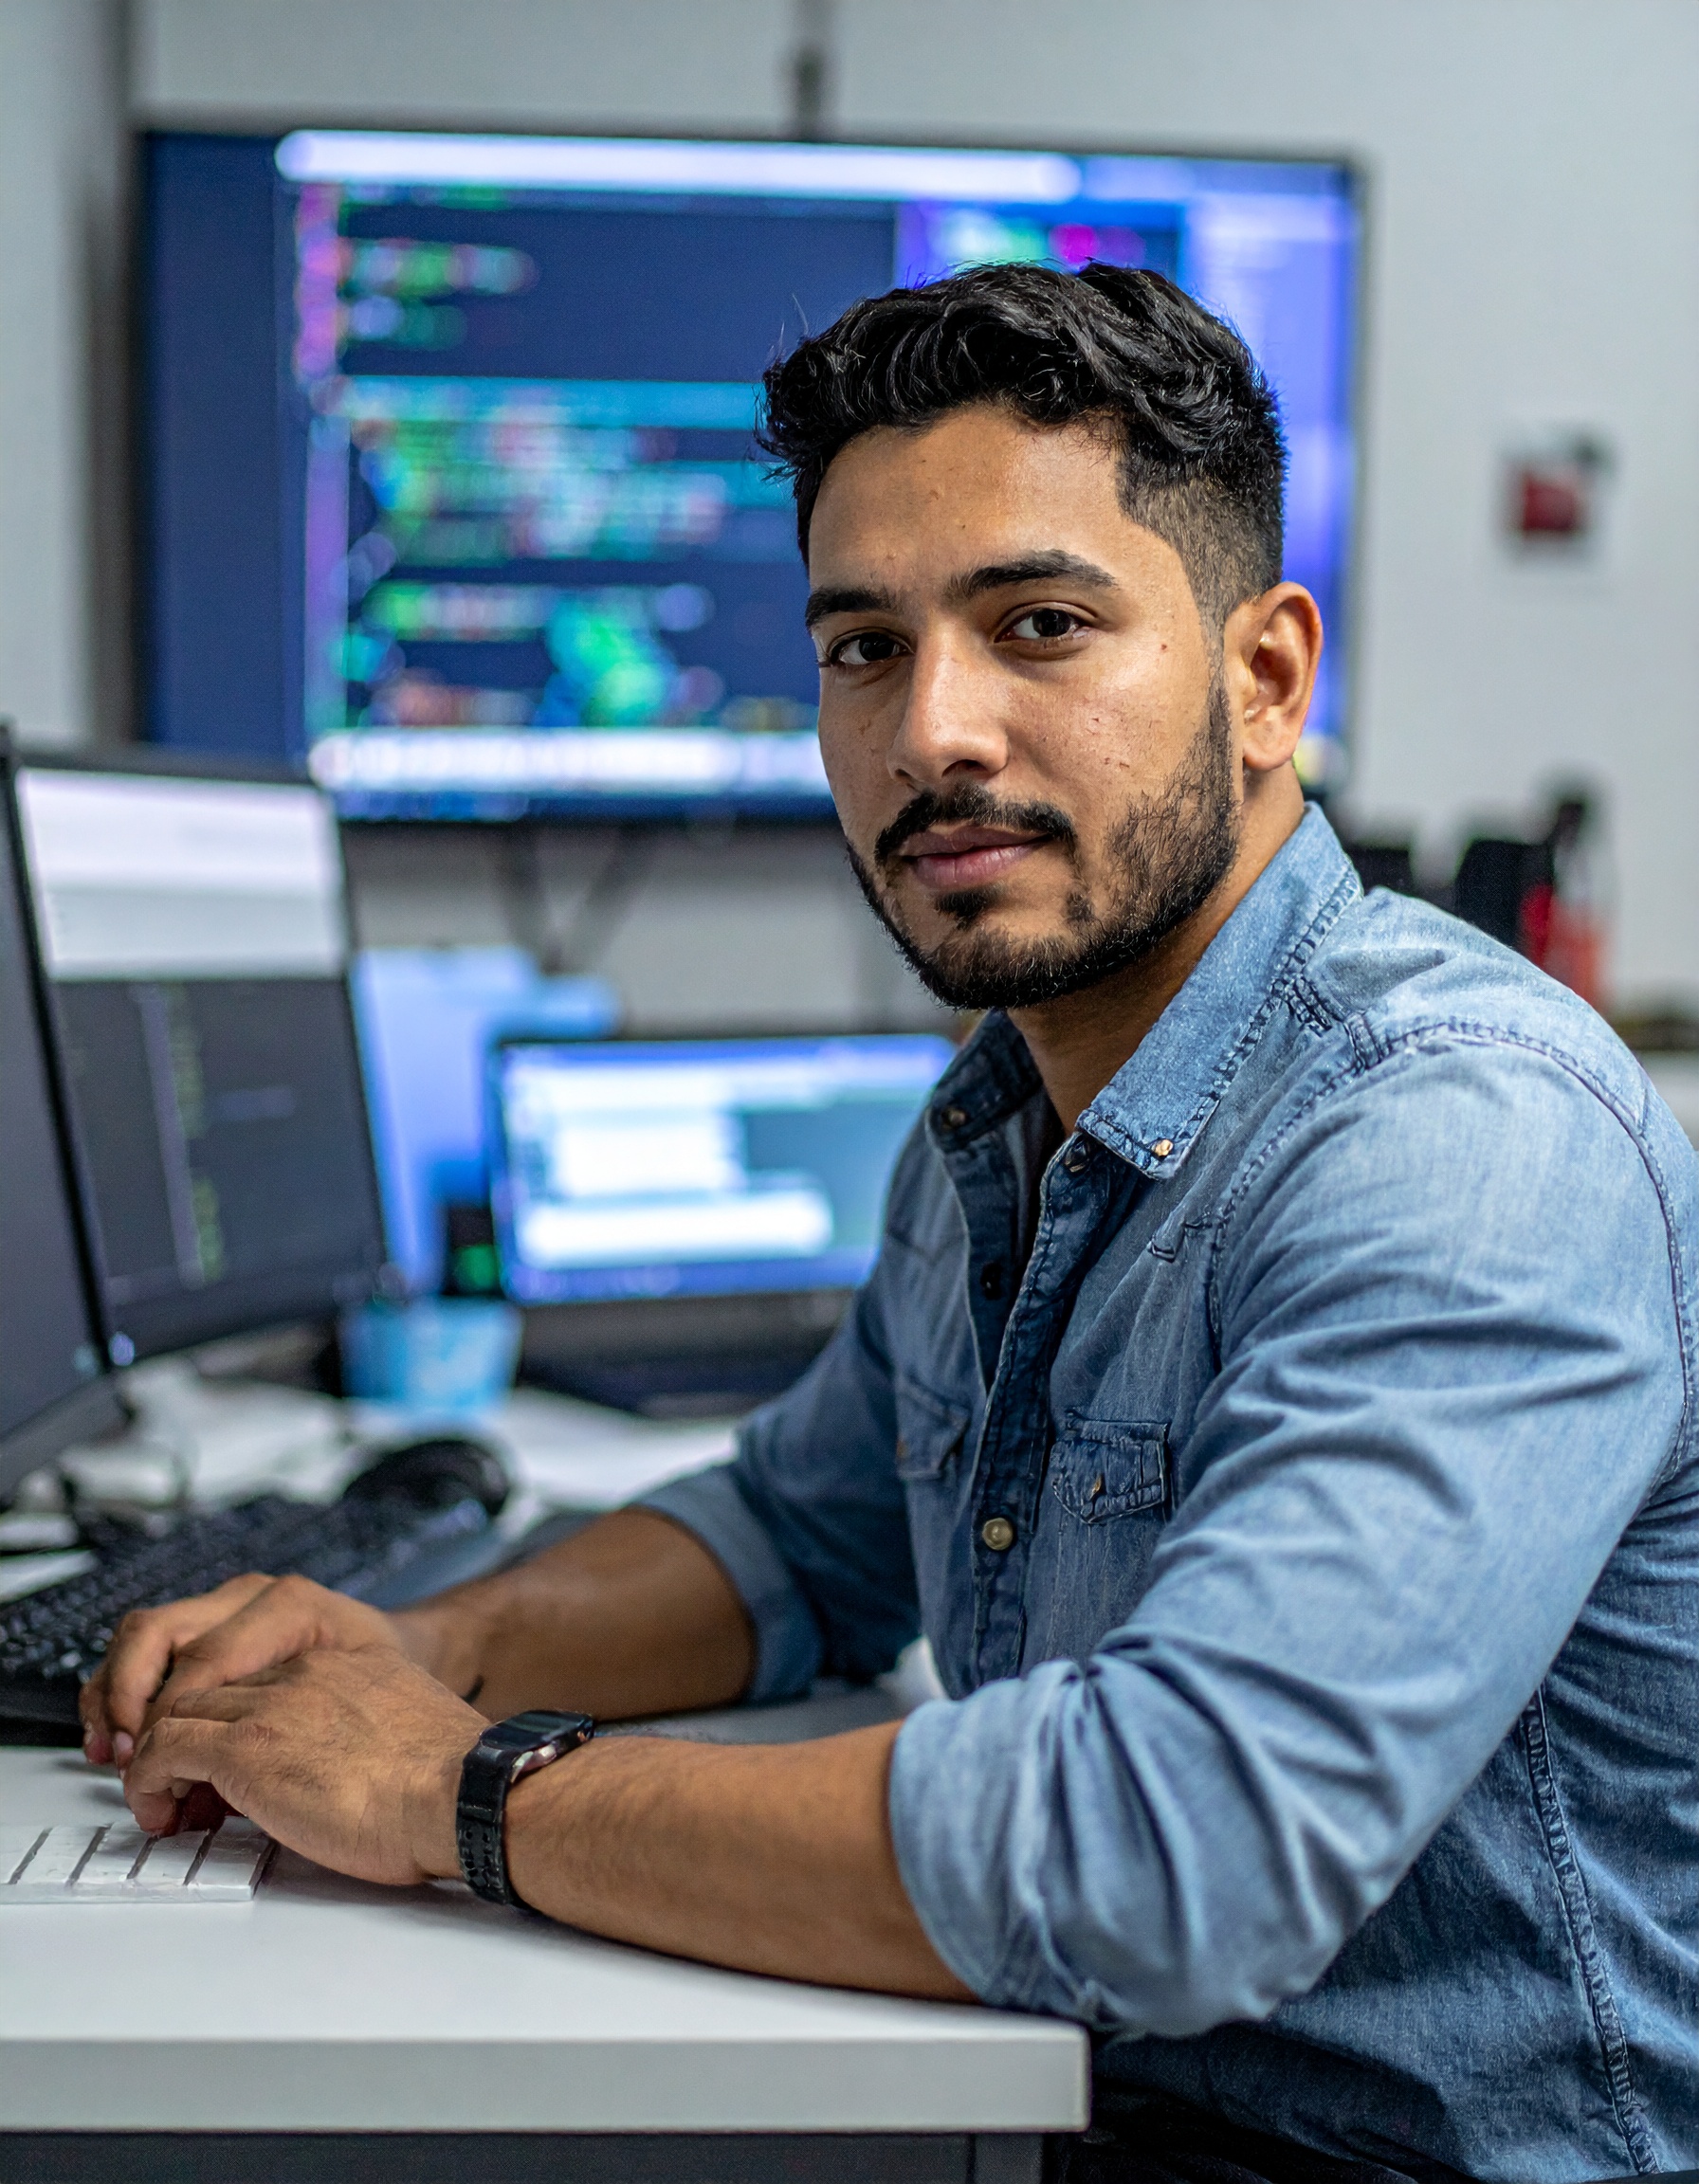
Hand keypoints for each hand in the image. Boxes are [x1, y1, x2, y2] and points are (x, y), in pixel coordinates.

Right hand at [81, 1573, 400, 1767]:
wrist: (417, 1681)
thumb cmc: (395, 1698)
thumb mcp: (350, 1709)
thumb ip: (274, 1738)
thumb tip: (206, 1787)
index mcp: (289, 1607)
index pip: (200, 1662)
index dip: (165, 1726)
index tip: (153, 1776)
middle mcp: (254, 1597)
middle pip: (155, 1633)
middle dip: (127, 1703)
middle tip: (123, 1761)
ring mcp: (234, 1606)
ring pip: (145, 1635)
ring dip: (116, 1695)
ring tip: (112, 1751)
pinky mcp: (222, 1625)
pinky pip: (158, 1648)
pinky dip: (133, 1691)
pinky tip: (126, 1734)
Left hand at [122, 1644, 480, 1883]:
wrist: (461, 1793)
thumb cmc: (451, 1784)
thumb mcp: (407, 1735)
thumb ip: (365, 1733)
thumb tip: (345, 1774)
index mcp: (345, 1665)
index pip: (260, 1678)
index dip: (235, 1721)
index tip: (233, 1764)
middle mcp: (303, 1673)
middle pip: (211, 1688)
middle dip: (188, 1737)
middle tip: (189, 1788)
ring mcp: (272, 1705)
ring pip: (177, 1712)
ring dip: (160, 1759)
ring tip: (168, 1804)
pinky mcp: (246, 1747)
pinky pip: (161, 1749)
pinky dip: (147, 1780)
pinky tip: (161, 1812)